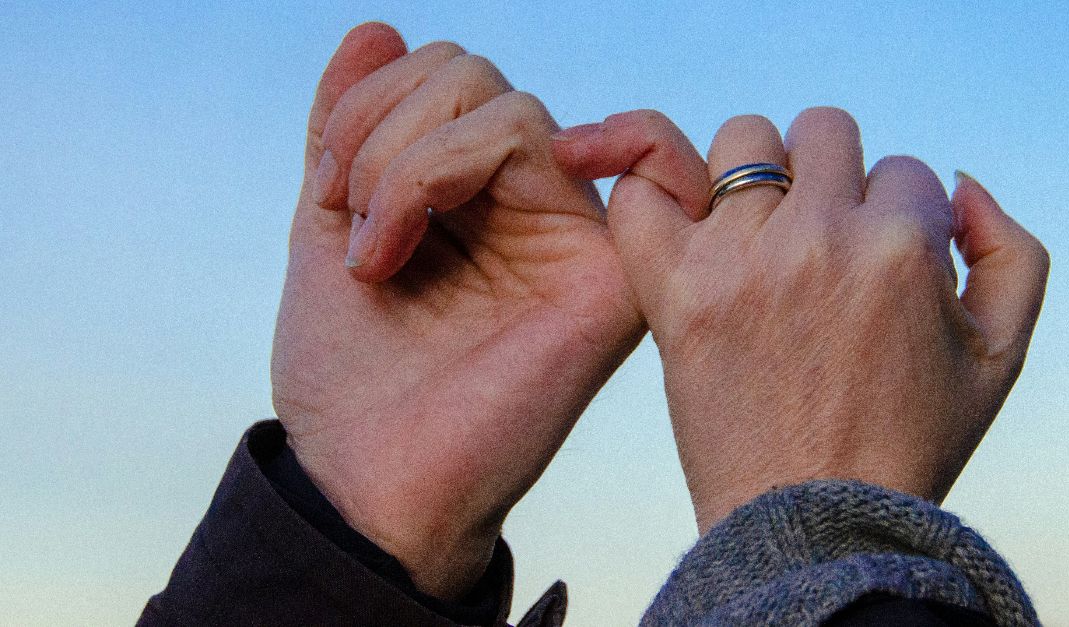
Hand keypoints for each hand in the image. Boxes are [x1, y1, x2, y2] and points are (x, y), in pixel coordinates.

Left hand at [271, 23, 640, 596]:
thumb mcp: (330, 229)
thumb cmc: (353, 380)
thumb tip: (373, 26)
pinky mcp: (608, 270)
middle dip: (384, 129)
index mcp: (472, 198)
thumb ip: (349, 130)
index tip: (327, 188)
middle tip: (355, 222)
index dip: (370, 105)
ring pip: (507, 107)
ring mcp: (571, 234)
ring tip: (379, 251)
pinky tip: (424, 215)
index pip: (444, 81)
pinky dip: (471, 156)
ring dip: (411, 161)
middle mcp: (529, 208)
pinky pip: (586, 146)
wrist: (371, 481)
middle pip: (474, 78)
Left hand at [554, 109, 1048, 531]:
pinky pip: (645, 196)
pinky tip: (685, 232)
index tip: (877, 268)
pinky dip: (656, 194)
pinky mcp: (676, 291)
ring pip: (743, 142)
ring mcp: (741, 261)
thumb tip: (956, 181)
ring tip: (758, 237)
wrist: (813, 523)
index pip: (903, 169)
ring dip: (756, 177)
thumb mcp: (1002, 354)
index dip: (896, 218)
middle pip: (823, 131)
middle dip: (832, 176)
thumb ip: (1011, 250)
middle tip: (820, 238)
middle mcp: (822, 239)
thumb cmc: (908, 441)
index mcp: (905, 246)